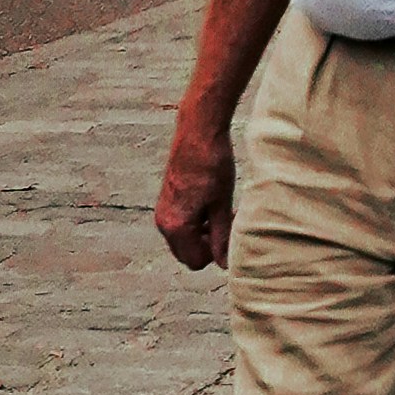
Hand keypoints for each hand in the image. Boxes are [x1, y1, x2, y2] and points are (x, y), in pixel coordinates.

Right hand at [154, 133, 235, 273]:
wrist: (198, 131)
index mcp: (176, 226)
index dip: (216, 253)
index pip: (196, 261)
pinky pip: (181, 224)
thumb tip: (226, 263)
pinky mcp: (166, 200)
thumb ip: (222, 236)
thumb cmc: (213, 164)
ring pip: (185, 239)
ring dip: (204, 233)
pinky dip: (197, 222)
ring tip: (224, 211)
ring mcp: (162, 211)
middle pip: (188, 254)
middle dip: (209, 245)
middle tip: (229, 222)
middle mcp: (163, 222)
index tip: (232, 232)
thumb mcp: (222, 204)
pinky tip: (213, 202)